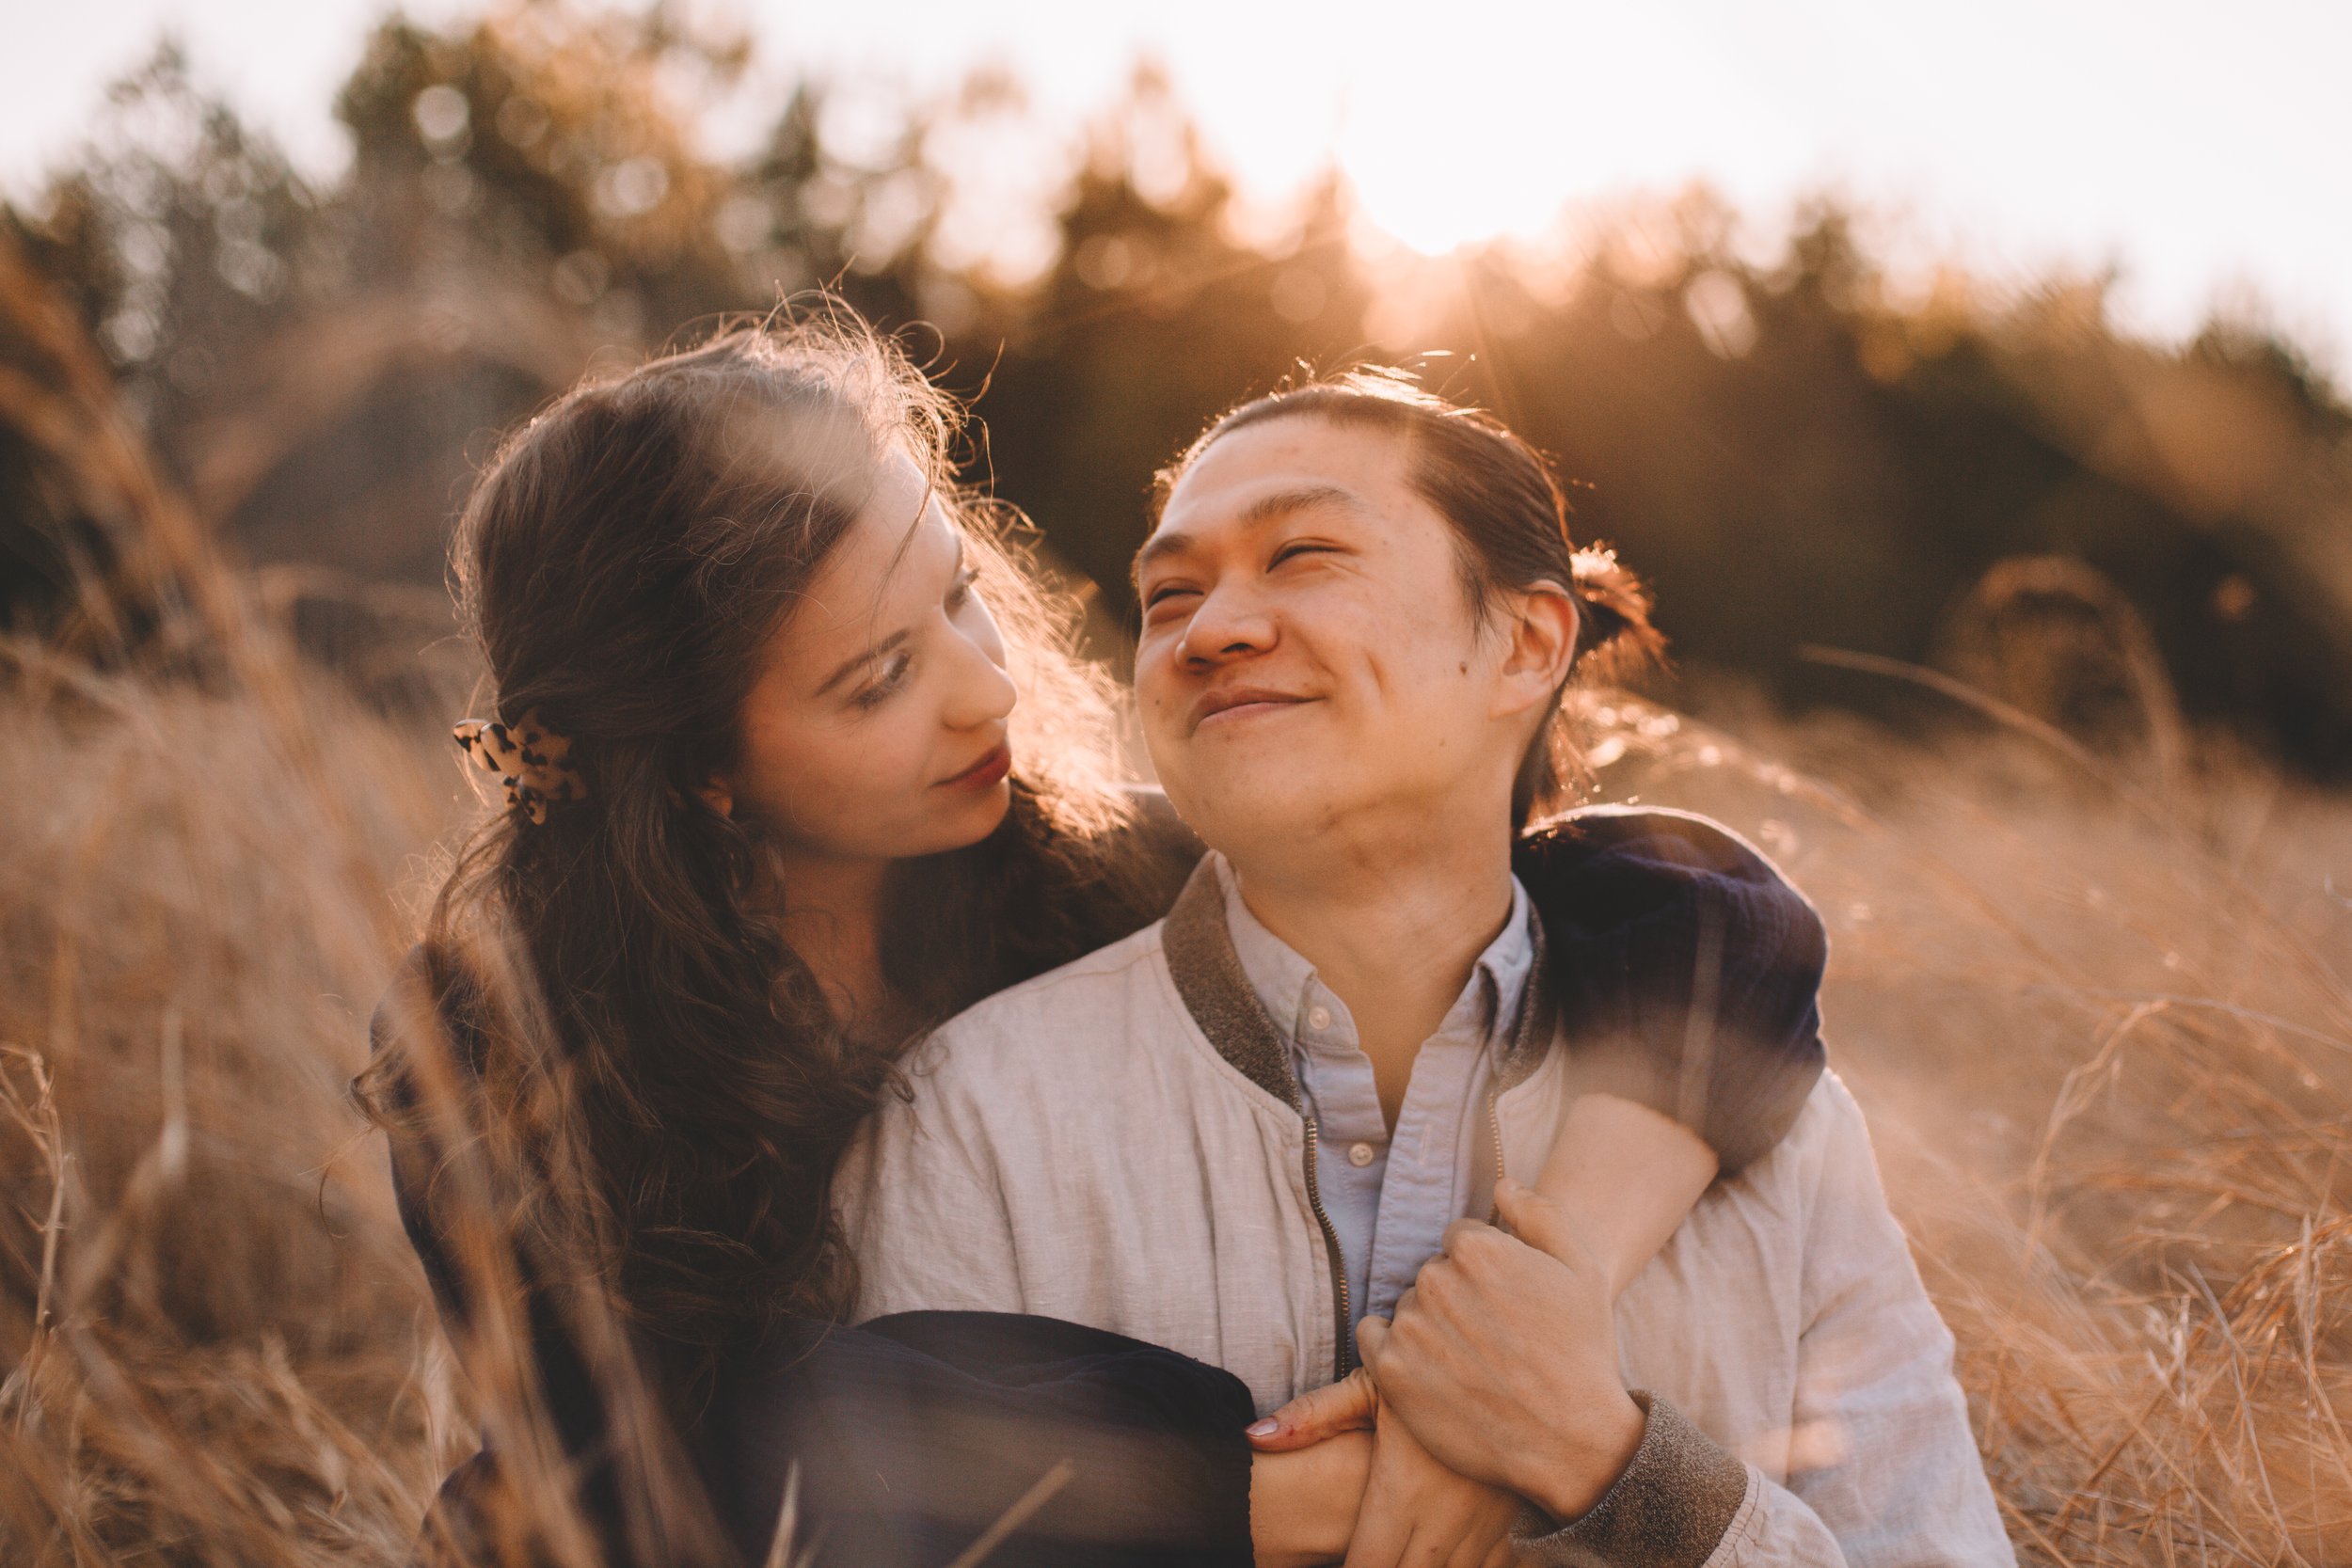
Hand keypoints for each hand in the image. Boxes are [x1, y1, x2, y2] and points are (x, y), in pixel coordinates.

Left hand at [1249, 1366, 1518, 1567]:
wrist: (1521, 1360)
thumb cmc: (1437, 1369)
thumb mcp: (1374, 1383)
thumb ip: (1313, 1414)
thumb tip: (1253, 1436)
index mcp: (1403, 1488)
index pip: (1368, 1564)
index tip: (1338, 1566)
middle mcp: (1446, 1515)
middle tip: (1361, 1562)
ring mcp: (1487, 1523)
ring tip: (1399, 1558)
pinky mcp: (1516, 1521)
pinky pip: (1491, 1567)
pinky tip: (1442, 1557)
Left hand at [1357, 1178, 1645, 1523]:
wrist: (1569, 1440)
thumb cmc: (1581, 1353)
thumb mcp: (1582, 1270)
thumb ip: (1540, 1214)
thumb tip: (1501, 1183)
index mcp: (1477, 1247)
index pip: (1460, 1240)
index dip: (1488, 1273)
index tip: (1508, 1306)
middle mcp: (1435, 1279)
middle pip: (1433, 1273)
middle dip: (1457, 1298)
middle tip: (1493, 1339)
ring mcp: (1410, 1325)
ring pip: (1409, 1307)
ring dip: (1430, 1325)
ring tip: (1471, 1363)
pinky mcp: (1390, 1370)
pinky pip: (1374, 1338)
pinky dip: (1394, 1350)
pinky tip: (1432, 1371)